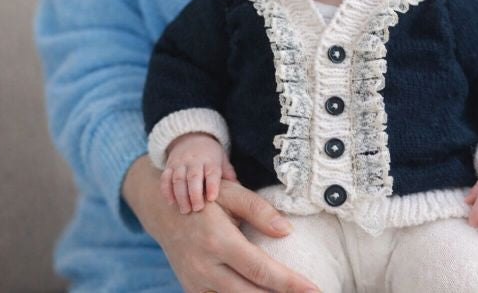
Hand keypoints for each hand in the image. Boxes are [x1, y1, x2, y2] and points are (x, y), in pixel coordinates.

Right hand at [123, 155, 320, 292]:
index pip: (261, 269)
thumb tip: (287, 230)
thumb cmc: (204, 199)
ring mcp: (195, 282)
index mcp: (218, 241)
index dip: (289, 283)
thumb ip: (259, 210)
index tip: (313, 289)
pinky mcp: (191, 289)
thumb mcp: (231, 194)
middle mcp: (205, 267)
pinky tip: (260, 292)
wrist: (164, 212)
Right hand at [162, 133, 236, 213]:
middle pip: (193, 177)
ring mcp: (180, 163)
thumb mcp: (222, 160)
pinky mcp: (169, 166)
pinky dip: (166, 190)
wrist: (191, 137)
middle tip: (197, 209)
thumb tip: (239, 191)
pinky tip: (171, 202)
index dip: (212, 185)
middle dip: (194, 194)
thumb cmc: (210, 155)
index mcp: (211, 160)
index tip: (212, 198)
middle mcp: (194, 161)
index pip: (212, 172)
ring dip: (180, 196)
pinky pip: (165, 178)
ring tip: (185, 210)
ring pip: (178, 179)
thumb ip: (229, 175)